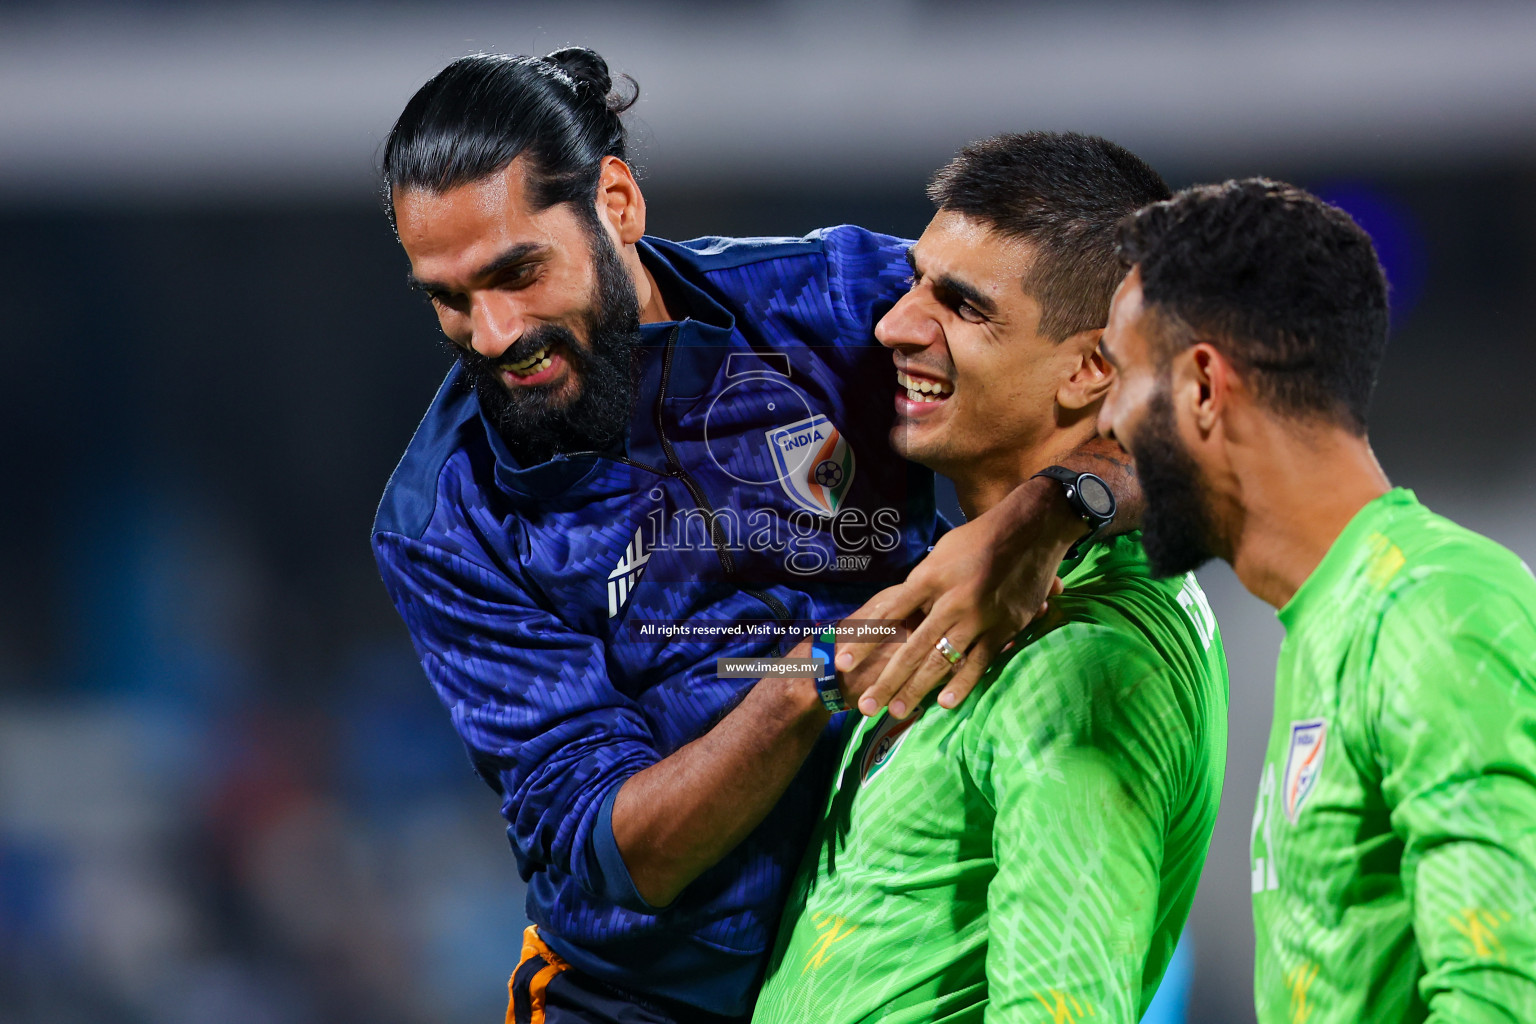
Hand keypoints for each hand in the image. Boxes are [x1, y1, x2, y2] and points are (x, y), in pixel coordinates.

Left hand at [837, 475, 1078, 717]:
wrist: (1031, 528)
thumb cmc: (979, 536)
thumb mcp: (940, 551)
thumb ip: (920, 583)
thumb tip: (900, 606)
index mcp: (928, 578)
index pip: (888, 615)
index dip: (863, 642)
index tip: (842, 664)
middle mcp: (950, 600)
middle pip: (911, 648)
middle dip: (887, 680)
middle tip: (867, 706)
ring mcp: (977, 617)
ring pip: (941, 660)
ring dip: (917, 689)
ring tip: (897, 711)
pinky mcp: (1003, 627)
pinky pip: (979, 662)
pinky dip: (961, 685)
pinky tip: (943, 704)